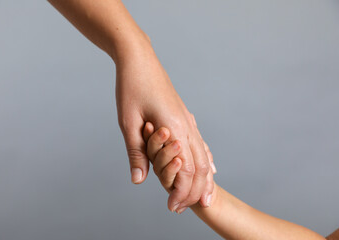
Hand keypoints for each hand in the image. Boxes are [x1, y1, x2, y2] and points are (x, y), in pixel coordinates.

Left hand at [115, 42, 214, 211]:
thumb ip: (136, 153)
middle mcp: (187, 127)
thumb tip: (139, 180)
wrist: (140, 60)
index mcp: (174, 129)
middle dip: (194, 191)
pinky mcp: (185, 117)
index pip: (187, 171)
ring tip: (203, 197)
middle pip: (201, 167)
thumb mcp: (128, 122)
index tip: (172, 207)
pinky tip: (210, 168)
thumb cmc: (132, 88)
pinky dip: (206, 161)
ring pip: (205, 156)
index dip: (181, 193)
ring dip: (204, 179)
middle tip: (184, 208)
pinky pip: (201, 144)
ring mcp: (189, 121)